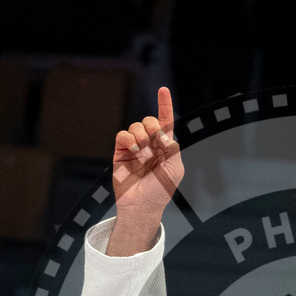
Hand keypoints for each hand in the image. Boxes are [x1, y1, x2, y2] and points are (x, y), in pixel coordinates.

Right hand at [107, 87, 184, 256]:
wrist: (142, 205)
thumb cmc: (161, 190)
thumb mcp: (176, 168)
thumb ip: (173, 147)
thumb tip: (162, 133)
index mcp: (165, 146)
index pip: (165, 121)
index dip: (164, 105)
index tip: (163, 90)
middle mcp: (149, 143)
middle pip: (150, 120)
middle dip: (154, 128)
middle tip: (155, 144)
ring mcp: (134, 146)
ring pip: (136, 126)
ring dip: (142, 137)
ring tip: (144, 155)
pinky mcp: (120, 151)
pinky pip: (123, 134)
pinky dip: (129, 139)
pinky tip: (135, 150)